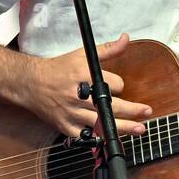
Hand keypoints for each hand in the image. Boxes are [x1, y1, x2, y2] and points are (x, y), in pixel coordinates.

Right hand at [19, 32, 152, 138]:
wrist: (31, 83)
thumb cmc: (59, 69)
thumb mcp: (82, 54)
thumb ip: (108, 49)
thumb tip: (126, 39)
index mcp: (83, 76)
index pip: (112, 84)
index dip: (119, 85)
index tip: (118, 87)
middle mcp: (78, 95)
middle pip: (110, 106)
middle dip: (132, 110)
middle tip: (147, 112)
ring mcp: (71, 113)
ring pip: (101, 123)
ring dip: (122, 127)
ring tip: (139, 128)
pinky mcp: (65, 126)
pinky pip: (84, 137)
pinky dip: (97, 139)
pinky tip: (110, 139)